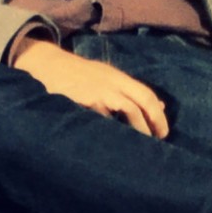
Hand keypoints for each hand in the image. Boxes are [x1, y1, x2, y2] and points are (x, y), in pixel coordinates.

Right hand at [16, 38, 170, 136]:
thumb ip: (131, 92)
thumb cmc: (81, 76)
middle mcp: (112, 83)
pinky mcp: (82, 100)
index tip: (163, 133)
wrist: (48, 65)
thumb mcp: (108, 78)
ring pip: (126, 109)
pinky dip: (109, 131)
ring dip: (136, 129)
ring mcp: (97, 91)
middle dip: (152, 123)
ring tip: (138, 147)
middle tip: (156, 142)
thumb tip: (160, 106)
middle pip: (140, 101)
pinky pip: (101, 119)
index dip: (158, 115)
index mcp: (118, 78)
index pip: (146, 95)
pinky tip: (112, 144)